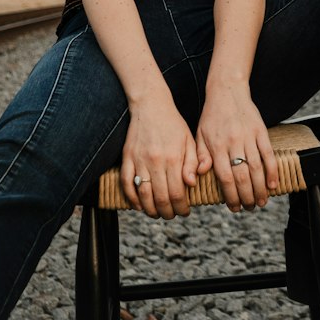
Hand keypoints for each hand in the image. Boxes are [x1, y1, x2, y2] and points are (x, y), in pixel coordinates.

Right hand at [121, 99, 199, 218]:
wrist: (151, 105)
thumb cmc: (173, 124)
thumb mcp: (189, 141)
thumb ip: (192, 163)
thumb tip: (191, 184)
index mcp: (173, 158)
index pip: (177, 193)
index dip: (181, 207)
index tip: (184, 211)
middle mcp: (156, 162)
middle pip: (160, 198)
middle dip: (167, 212)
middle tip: (172, 215)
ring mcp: (139, 161)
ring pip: (143, 195)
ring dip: (150, 210)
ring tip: (157, 213)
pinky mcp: (127, 158)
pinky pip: (126, 183)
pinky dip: (131, 198)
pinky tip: (139, 205)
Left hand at [195, 86, 277, 211]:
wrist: (227, 91)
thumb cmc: (211, 116)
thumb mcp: (199, 135)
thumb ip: (199, 157)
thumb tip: (197, 177)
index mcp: (216, 146)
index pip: (225, 177)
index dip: (231, 195)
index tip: (234, 207)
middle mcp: (233, 143)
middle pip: (242, 176)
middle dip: (247, 196)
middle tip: (249, 208)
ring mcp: (248, 137)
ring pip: (256, 168)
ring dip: (260, 188)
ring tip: (261, 201)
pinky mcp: (261, 131)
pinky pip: (268, 154)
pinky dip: (272, 171)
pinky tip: (273, 184)